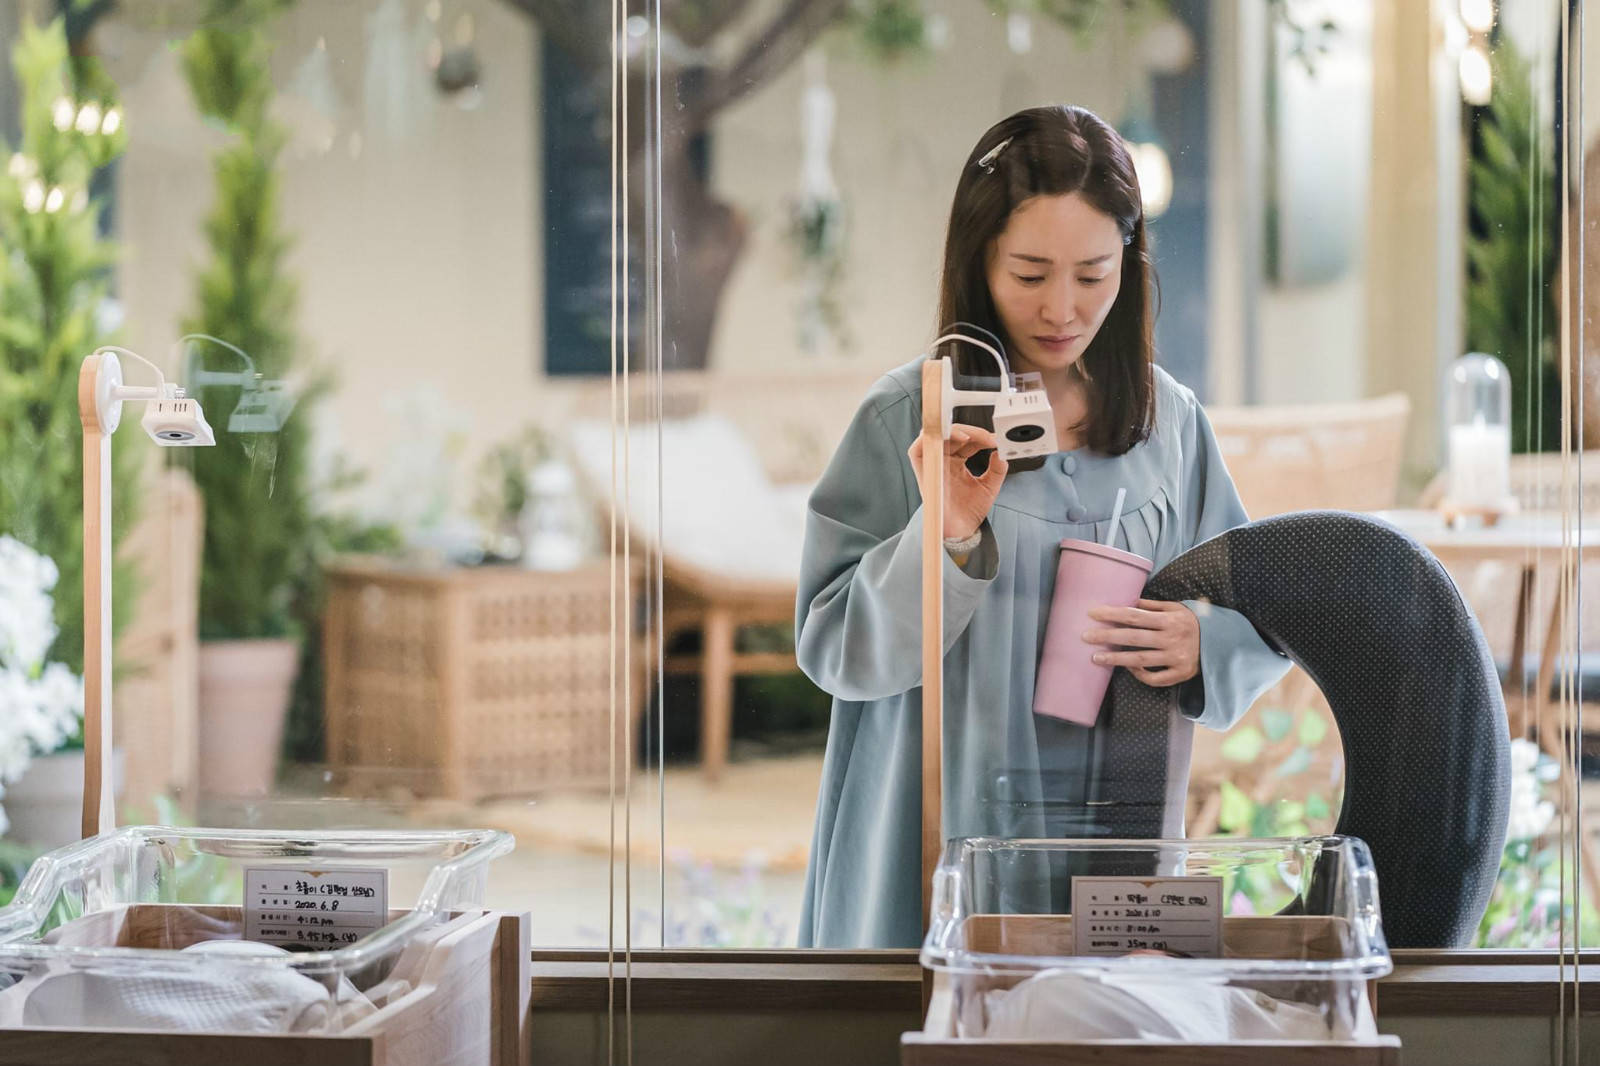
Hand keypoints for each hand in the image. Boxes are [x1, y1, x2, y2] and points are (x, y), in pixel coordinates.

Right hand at [907, 426, 1008, 539]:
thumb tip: (1001, 452)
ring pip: (935, 435)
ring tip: (970, 437)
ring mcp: (931, 464)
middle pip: (952, 433)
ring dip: (952, 431)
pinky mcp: (922, 471)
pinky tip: (951, 439)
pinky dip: (930, 439)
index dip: (982, 436)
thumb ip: (997, 469)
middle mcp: (942, 460)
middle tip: (988, 438)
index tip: (997, 441)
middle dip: (971, 432)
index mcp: (956, 461)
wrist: (961, 530)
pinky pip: (917, 449)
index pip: (967, 439)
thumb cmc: (969, 511)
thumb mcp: (989, 487)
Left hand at [1082, 599, 1199, 686]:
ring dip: (1116, 658)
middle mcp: (1172, 638)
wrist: (1223, 644)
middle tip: (1085, 637)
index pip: (1134, 616)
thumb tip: (1130, 601)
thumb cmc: (1194, 623)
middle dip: (1107, 636)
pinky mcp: (1180, 674)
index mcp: (1169, 619)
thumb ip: (1153, 606)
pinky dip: (1140, 674)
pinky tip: (1127, 668)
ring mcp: (1176, 658)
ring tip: (1095, 657)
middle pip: (1133, 637)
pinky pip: (1155, 677)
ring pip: (1140, 659)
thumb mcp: (1178, 608)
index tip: (1092, 614)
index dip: (1112, 614)